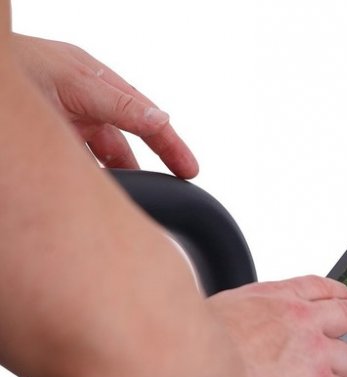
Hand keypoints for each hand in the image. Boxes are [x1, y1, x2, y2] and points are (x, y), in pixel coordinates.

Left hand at [10, 34, 197, 177]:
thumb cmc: (13, 70)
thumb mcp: (75, 83)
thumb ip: (120, 106)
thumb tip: (162, 120)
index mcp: (90, 79)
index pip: (144, 116)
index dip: (170, 144)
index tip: (190, 171)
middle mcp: (78, 102)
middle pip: (124, 141)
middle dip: (147, 166)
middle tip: (172, 190)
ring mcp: (59, 121)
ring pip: (98, 156)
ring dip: (113, 175)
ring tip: (131, 198)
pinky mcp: (43, 140)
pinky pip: (75, 164)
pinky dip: (86, 179)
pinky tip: (93, 194)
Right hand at [207, 276, 346, 376]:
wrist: (197, 368)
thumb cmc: (192, 346)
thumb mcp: (216, 316)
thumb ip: (237, 325)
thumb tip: (225, 339)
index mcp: (272, 298)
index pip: (315, 287)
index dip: (335, 292)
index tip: (344, 295)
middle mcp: (299, 319)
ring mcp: (314, 350)